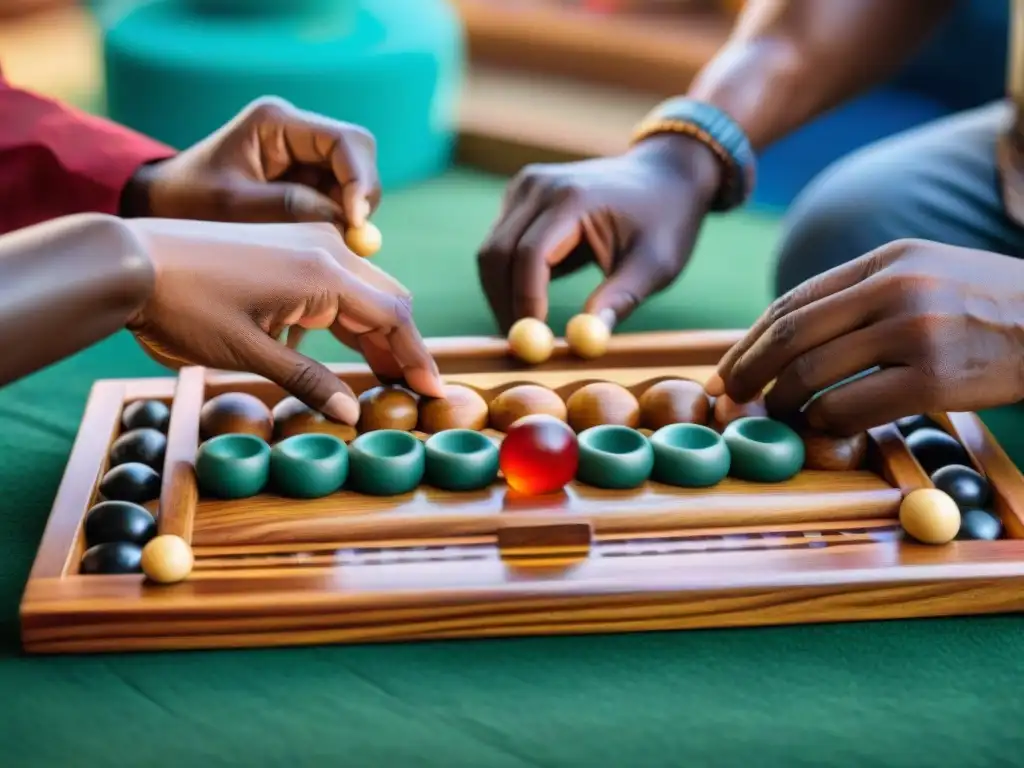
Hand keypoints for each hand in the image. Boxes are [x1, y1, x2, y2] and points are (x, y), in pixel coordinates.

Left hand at [124, 97, 378, 230]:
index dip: (360, 180)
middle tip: (353, 238)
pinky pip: (338, 197)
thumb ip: (292, 209)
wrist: (159, 206)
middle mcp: (295, 130)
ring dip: (350, 213)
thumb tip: (349, 223)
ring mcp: (301, 153)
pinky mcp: (302, 177)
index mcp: (276, 122)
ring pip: (353, 179)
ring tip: (331, 245)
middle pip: (357, 157)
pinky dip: (338, 220)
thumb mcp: (236, 209)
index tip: (355, 222)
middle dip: (361, 198)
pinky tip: (322, 242)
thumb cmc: (187, 202)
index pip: (346, 141)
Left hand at [124, 219, 442, 423]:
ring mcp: (308, 243)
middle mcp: (326, 248)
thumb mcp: (248, 353)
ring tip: (388, 379)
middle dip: (404, 346)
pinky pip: (338, 285)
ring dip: (380, 334)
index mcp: (324, 273)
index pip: (394, 317)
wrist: (129, 259)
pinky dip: (352, 318)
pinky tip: (352, 349)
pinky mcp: (290, 246)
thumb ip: (307, 380)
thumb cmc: (184, 306)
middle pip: (389, 300)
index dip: (418, 358)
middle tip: (414, 393)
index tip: (436, 394)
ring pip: (365, 292)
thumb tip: (351, 415)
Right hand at [476, 135, 721, 332]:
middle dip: (504, 303)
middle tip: (522, 344)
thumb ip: (620, 299)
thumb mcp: (656, 264)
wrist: (665, 174)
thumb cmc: (666, 220)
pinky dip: (507, 277)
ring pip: (491, 251)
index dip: (526, 301)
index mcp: (574, 197)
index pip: (530, 254)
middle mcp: (540, 186)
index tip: (534, 340)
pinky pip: (499, 243)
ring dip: (502, 293)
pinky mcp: (520, 197)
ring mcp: (525, 187)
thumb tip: (589, 340)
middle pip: (497, 253)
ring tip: (528, 327)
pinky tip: (532, 298)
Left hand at [706, 239, 1023, 434]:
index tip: (730, 367)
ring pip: (813, 373)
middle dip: (748, 370)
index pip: (794, 301)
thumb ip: (865, 293)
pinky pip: (852, 407)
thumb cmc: (990, 306)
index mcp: (887, 261)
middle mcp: (896, 289)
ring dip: (783, 402)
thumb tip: (793, 335)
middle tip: (732, 397)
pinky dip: (824, 422)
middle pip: (791, 335)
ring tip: (778, 415)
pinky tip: (821, 426)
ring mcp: (915, 333)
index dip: (750, 339)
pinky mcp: (933, 380)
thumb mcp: (928, 273)